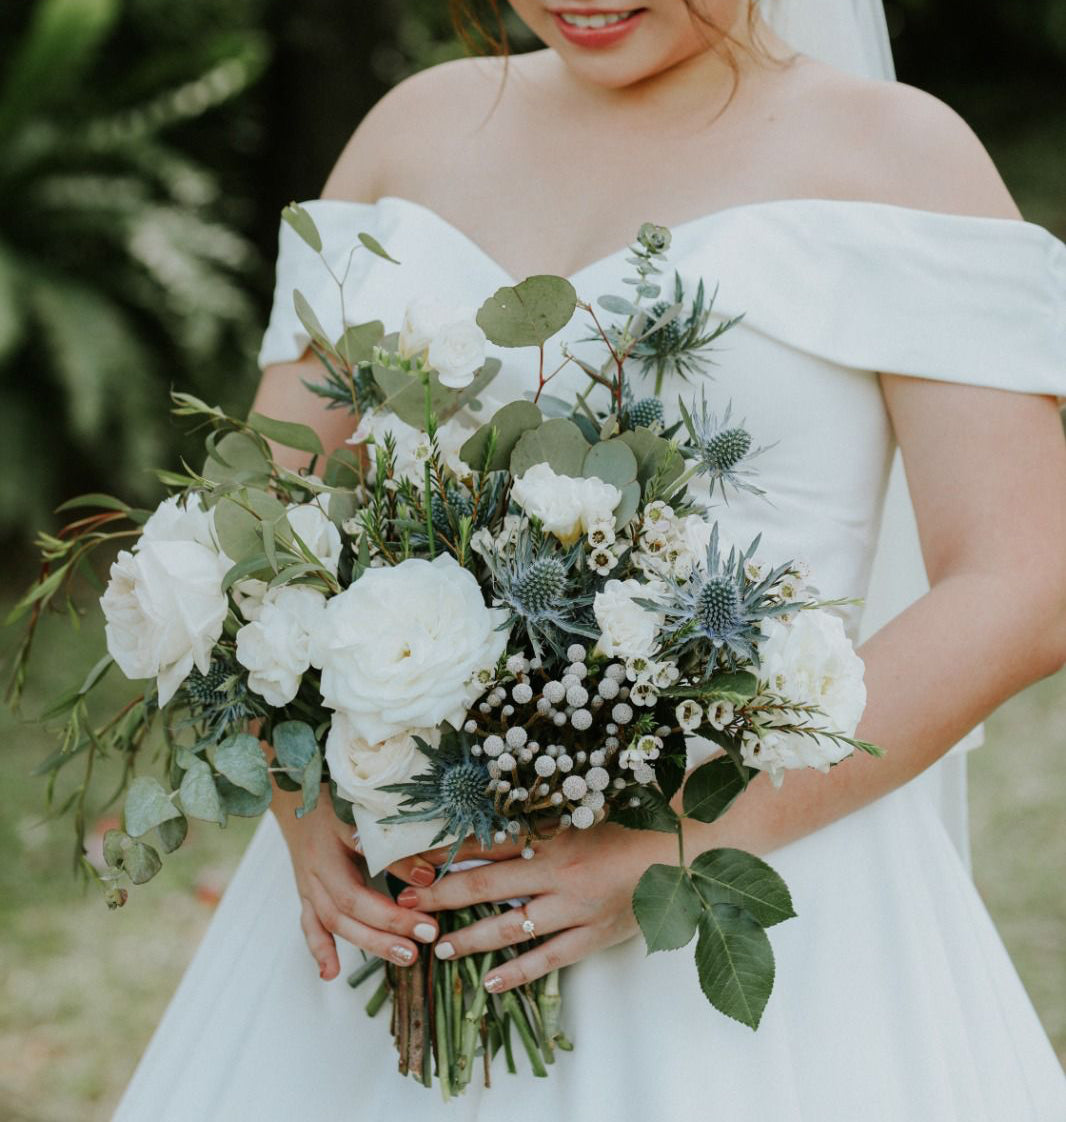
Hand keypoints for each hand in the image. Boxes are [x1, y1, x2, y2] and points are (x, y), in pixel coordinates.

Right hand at [271, 785, 440, 979]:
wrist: (292, 793)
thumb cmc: (334, 796)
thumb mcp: (363, 812)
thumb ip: (393, 844)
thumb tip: (428, 876)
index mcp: (332, 847)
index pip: (362, 888)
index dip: (394, 909)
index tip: (430, 917)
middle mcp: (316, 871)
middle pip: (348, 911)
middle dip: (387, 932)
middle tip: (425, 941)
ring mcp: (308, 884)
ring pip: (332, 922)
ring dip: (368, 943)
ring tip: (404, 957)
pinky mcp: (305, 892)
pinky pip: (308, 924)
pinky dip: (319, 949)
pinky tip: (330, 974)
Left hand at [387, 822, 669, 993]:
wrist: (681, 846)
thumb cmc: (632, 821)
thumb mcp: (579, 812)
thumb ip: (539, 820)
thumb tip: (493, 821)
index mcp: (551, 836)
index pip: (485, 845)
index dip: (446, 854)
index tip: (411, 862)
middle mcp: (556, 872)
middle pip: (486, 885)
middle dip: (442, 895)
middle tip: (406, 905)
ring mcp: (574, 908)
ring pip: (511, 928)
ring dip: (471, 939)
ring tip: (438, 948)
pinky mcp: (594, 935)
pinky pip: (550, 959)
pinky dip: (518, 972)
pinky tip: (489, 983)